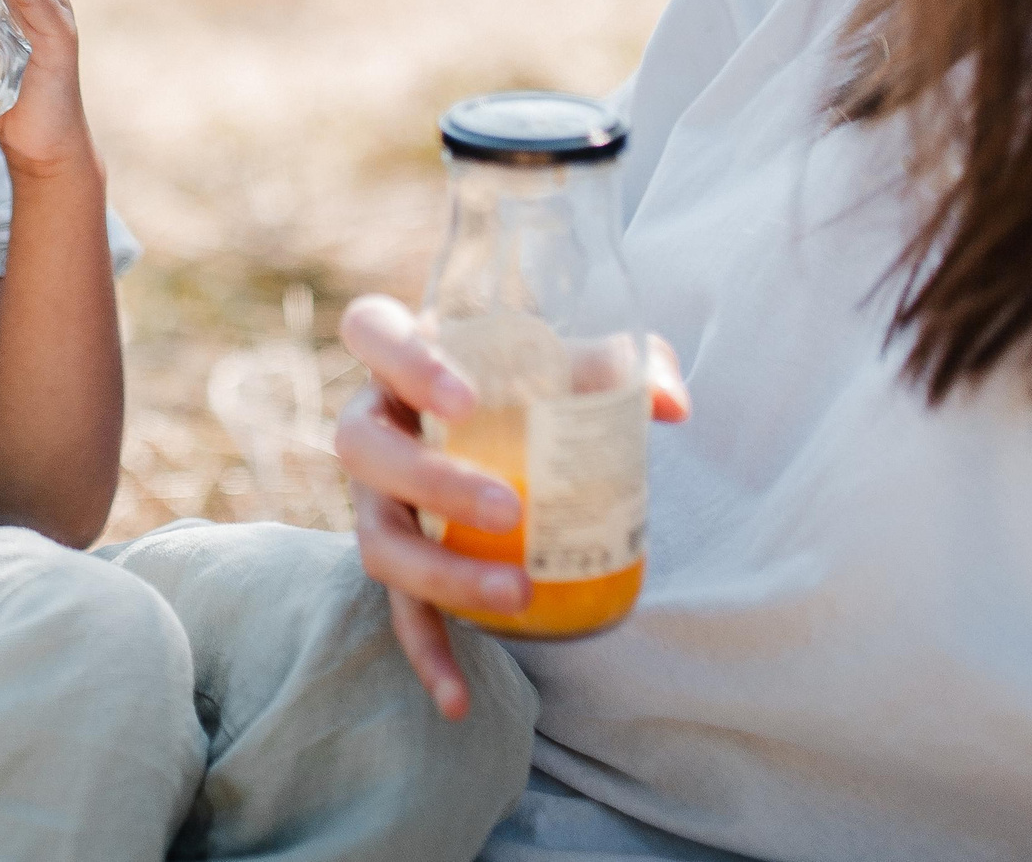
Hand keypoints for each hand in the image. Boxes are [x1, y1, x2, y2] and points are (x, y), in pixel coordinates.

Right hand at [334, 293, 690, 720]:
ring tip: (517, 596)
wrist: (513, 436)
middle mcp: (373, 426)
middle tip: (510, 509)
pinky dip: (428, 654)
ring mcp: (373, 499)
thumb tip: (671, 405)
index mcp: (400, 359)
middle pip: (360, 445)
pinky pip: (398, 612)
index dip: (404, 362)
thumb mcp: (580, 365)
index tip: (466, 400)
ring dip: (439, 572)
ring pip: (375, 538)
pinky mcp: (397, 563)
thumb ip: (628, 370)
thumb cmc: (537, 386)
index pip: (371, 332)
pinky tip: (458, 700)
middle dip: (430, 481)